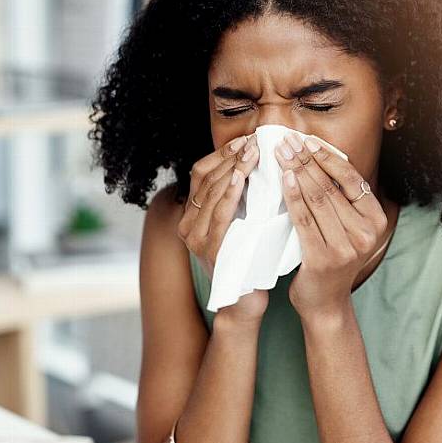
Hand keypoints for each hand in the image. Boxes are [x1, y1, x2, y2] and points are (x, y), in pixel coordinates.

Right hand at [177, 133, 268, 323]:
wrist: (245, 302)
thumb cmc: (248, 259)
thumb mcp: (240, 222)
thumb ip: (239, 198)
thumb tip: (254, 160)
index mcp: (192, 216)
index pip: (202, 173)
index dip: (222, 154)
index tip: (246, 140)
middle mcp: (187, 226)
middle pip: (206, 179)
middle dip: (231, 157)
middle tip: (254, 140)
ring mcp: (195, 240)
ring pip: (212, 193)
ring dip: (233, 169)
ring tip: (252, 151)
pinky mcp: (209, 251)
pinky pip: (219, 215)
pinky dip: (230, 194)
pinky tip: (241, 177)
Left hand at [274, 132, 388, 318]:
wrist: (325, 302)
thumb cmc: (332, 259)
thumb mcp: (347, 228)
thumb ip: (342, 200)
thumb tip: (319, 157)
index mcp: (377, 220)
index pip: (351, 179)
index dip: (327, 157)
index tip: (307, 140)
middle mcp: (366, 233)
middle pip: (331, 186)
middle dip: (306, 160)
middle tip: (287, 141)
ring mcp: (346, 247)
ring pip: (317, 199)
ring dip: (296, 172)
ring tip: (281, 154)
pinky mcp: (323, 258)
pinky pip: (304, 219)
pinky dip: (292, 196)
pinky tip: (283, 179)